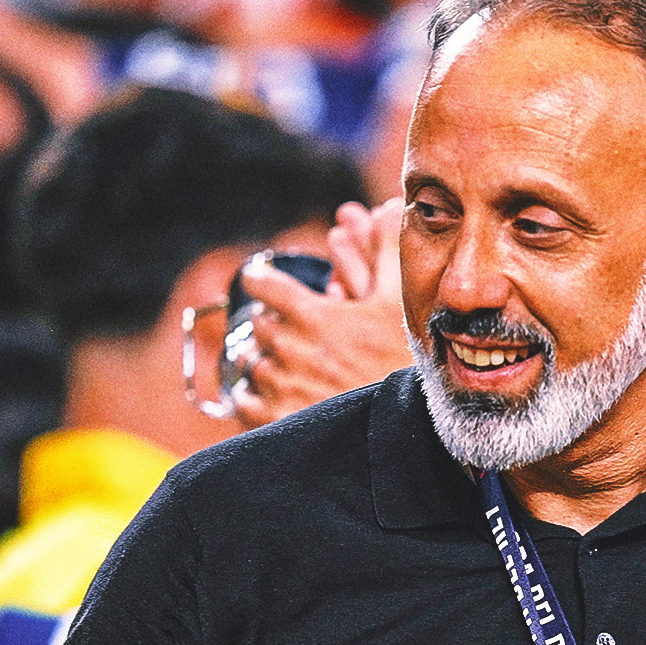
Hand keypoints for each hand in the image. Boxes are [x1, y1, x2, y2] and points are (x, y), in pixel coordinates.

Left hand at [231, 200, 411, 427]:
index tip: (269, 287)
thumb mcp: (399, 307)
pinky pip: (244, 400)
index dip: (265, 283)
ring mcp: (277, 387)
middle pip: (260, 325)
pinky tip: (282, 398)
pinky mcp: (270, 421)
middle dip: (276, 327)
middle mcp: (289, 350)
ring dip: (266, 362)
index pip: (262, 284)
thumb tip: (385, 208)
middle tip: (301, 337)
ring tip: (296, 372)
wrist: (401, 437)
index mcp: (314, 317)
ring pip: (251, 362)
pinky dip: (256, 397)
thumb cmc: (399, 369)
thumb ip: (387, 253)